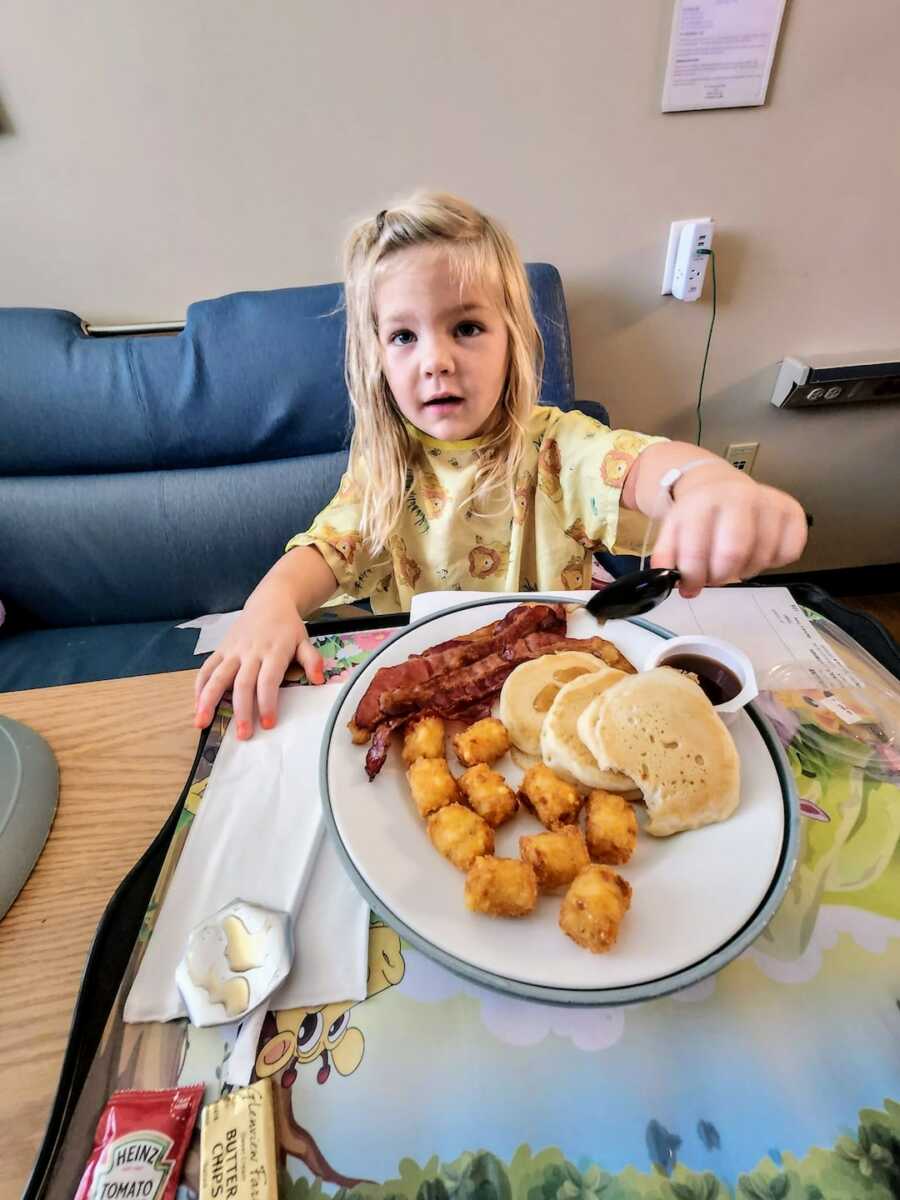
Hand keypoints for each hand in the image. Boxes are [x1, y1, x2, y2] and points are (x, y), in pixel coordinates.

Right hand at [193, 588, 324, 738]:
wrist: (270, 601)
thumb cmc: (288, 627)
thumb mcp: (304, 640)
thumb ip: (311, 660)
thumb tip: (318, 680)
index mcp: (274, 651)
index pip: (268, 681)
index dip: (267, 703)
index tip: (267, 724)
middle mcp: (251, 652)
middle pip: (242, 684)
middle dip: (241, 710)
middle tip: (242, 734)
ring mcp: (233, 651)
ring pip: (217, 676)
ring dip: (208, 700)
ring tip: (202, 723)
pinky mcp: (221, 649)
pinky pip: (206, 668)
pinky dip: (199, 686)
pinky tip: (197, 704)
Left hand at [651, 468, 807, 597]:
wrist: (719, 486)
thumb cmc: (699, 514)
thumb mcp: (672, 529)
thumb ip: (666, 556)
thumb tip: (667, 579)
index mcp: (703, 503)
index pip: (698, 552)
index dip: (694, 578)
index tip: (691, 585)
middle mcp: (738, 497)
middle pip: (733, 555)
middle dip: (721, 576)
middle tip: (715, 576)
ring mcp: (768, 502)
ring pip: (762, 558)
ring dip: (745, 571)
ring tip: (733, 562)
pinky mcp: (792, 510)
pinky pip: (789, 552)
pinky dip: (773, 562)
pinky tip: (757, 551)